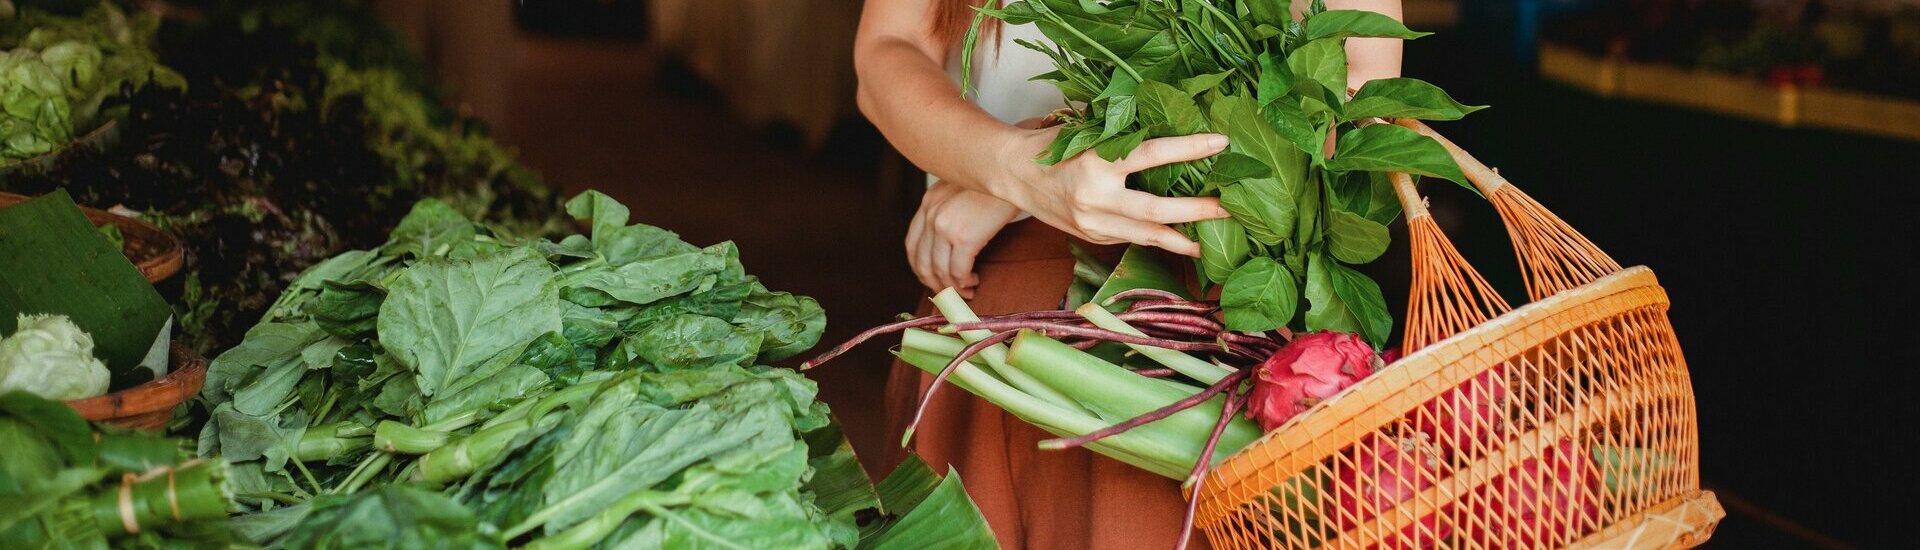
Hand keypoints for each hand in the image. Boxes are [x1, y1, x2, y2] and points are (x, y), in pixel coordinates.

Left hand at [905, 181, 1021, 298]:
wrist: (1014, 171)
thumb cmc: (996, 181)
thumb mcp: (962, 188)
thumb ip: (950, 209)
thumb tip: (952, 242)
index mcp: (929, 201)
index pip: (912, 244)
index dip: (921, 268)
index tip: (933, 279)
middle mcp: (931, 213)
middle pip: (922, 262)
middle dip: (935, 284)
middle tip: (948, 293)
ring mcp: (945, 226)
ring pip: (940, 271)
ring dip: (952, 287)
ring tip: (966, 290)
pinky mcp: (964, 237)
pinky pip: (958, 271)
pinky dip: (964, 282)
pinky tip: (973, 280)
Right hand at [993, 131, 1231, 256]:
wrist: (1012, 175)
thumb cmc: (1052, 146)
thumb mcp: (1085, 133)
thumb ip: (1122, 136)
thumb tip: (1172, 127)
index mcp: (1096, 162)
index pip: (1152, 154)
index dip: (1189, 149)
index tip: (1220, 143)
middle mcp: (1095, 197)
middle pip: (1156, 211)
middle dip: (1196, 211)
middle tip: (1227, 208)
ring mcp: (1092, 223)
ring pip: (1147, 236)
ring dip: (1182, 239)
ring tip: (1211, 241)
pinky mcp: (1091, 237)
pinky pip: (1131, 239)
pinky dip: (1155, 238)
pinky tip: (1178, 239)